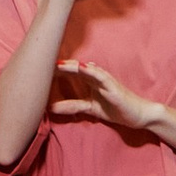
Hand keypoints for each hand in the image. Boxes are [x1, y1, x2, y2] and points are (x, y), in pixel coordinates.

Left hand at [49, 56, 173, 143]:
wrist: (139, 116)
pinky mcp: (114, 87)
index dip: (54, 69)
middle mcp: (96, 76)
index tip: (37, 67)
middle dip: (59, 64)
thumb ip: (72, 106)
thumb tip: (50, 109)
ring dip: (72, 65)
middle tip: (41, 60)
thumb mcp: (89, 109)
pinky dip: (92, 71)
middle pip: (74, 67)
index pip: (69, 72)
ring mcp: (105, 80)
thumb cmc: (116, 109)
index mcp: (89, 80)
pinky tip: (82, 67)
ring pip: (86, 69)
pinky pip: (102, 77)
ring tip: (57, 63)